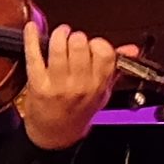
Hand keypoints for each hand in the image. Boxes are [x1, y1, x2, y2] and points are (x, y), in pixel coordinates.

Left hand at [19, 18, 118, 148]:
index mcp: (98, 85)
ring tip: (60, 35)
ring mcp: (58, 84)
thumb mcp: (102, 93)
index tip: (92, 46)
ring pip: (59, 47)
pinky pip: (34, 55)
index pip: (104, 52)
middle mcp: (79, 85)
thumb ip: (116, 68)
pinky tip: (32, 28)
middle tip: (73, 41)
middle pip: (80, 45)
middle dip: (76, 38)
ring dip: (59, 35)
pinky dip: (32, 38)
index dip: (97, 43)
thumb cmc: (78, 112)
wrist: (56, 135)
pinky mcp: (37, 84)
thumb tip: (131, 49)